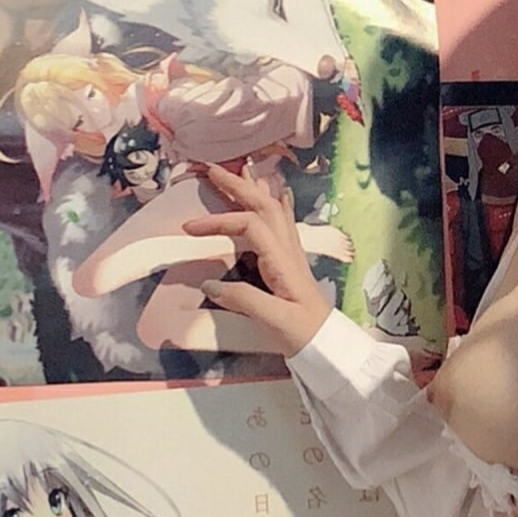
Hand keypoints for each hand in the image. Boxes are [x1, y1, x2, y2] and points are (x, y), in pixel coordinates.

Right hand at [185, 163, 334, 354]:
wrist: (329, 346)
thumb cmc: (303, 334)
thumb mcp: (273, 320)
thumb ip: (243, 299)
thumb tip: (209, 283)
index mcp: (282, 261)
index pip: (250, 226)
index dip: (219, 221)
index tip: (188, 228)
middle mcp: (289, 251)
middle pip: (265, 207)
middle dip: (238, 186)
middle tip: (212, 171)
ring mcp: (293, 255)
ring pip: (275, 211)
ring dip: (255, 190)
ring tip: (241, 171)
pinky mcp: (292, 264)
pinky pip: (285, 224)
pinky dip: (277, 205)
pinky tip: (279, 195)